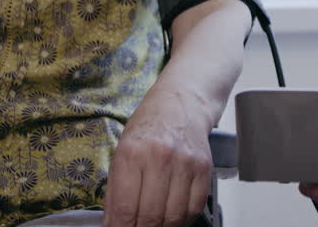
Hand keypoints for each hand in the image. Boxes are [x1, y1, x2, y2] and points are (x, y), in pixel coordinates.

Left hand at [102, 87, 213, 226]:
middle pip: (150, 216)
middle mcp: (160, 157)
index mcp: (132, 153)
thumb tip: (113, 223)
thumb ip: (116, 190)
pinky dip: (183, 220)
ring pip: (174, 216)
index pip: (125, 208)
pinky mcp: (204, 168)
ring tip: (153, 224)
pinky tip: (173, 216)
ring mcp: (185, 163)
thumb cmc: (148, 126)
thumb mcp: (121, 151)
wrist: (181, 103)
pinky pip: (194, 207)